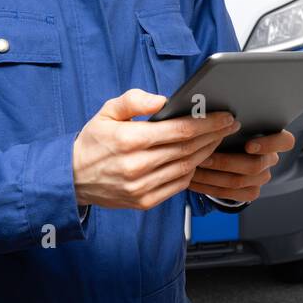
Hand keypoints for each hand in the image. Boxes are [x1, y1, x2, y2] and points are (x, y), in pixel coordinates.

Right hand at [72, 88, 239, 210]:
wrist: (72, 178)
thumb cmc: (93, 142)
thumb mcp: (106, 112)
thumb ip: (134, 100)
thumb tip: (163, 100)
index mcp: (129, 140)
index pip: (179, 130)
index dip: (207, 123)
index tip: (224, 117)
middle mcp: (137, 165)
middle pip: (188, 149)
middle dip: (213, 136)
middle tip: (230, 126)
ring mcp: (141, 186)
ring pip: (187, 168)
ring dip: (207, 153)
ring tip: (217, 139)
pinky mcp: (144, 201)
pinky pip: (178, 185)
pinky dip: (192, 171)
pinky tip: (198, 159)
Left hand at [189, 129, 293, 203]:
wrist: (230, 153)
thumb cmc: (233, 132)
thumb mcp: (236, 124)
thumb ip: (232, 120)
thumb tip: (214, 115)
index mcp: (275, 138)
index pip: (285, 142)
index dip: (269, 145)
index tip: (249, 145)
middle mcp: (271, 159)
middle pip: (255, 165)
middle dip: (226, 162)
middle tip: (204, 157)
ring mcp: (262, 178)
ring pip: (239, 181)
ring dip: (211, 175)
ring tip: (194, 167)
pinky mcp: (251, 192)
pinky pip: (230, 194)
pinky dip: (209, 187)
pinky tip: (194, 181)